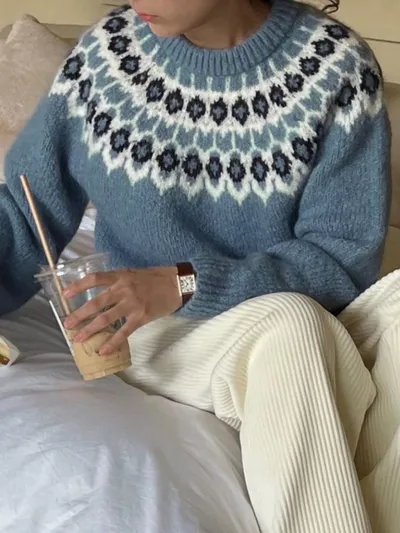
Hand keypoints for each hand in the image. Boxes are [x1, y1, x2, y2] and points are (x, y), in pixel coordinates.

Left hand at [63, 266, 180, 354]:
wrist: (178, 284)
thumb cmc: (156, 278)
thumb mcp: (134, 273)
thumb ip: (119, 281)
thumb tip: (103, 293)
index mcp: (121, 276)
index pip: (94, 279)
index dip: (78, 286)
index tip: (65, 294)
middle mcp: (124, 289)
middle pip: (96, 303)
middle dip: (79, 314)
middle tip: (67, 324)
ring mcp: (132, 304)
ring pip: (106, 318)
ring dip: (90, 329)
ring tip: (79, 338)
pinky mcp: (141, 317)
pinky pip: (124, 332)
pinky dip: (113, 342)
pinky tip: (103, 350)